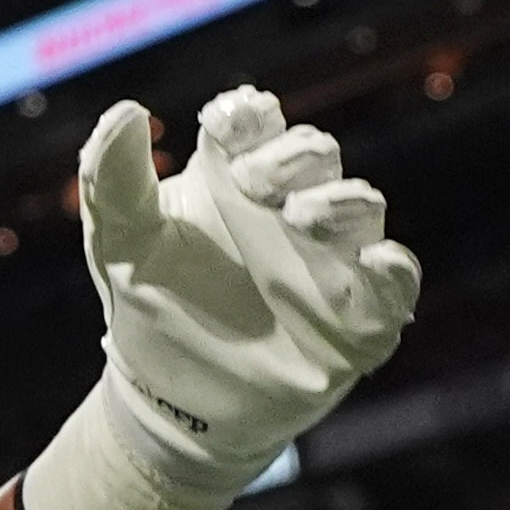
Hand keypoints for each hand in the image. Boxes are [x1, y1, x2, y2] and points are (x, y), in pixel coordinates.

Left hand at [17, 87, 419, 509]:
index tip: (226, 123)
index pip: (255, 122)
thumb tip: (126, 109)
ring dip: (338, 203)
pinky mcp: (363, 311)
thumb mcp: (119, 242)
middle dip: (292, 156)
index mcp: (234, 174)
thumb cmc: (150, 304)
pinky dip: (392, 266)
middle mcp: (291, 204)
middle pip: (314, 154)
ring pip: (361, 205)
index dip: (248, 115)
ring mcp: (333, 256)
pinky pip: (396, 277)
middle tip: (251, 180)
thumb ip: (112, 178)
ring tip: (300, 216)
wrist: (171, 401)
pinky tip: (375, 260)